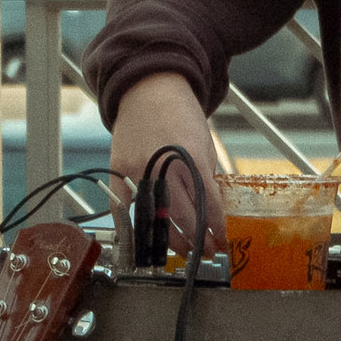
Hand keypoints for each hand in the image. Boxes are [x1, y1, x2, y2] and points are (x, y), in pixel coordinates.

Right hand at [106, 72, 226, 253]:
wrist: (149, 88)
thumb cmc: (181, 114)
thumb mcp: (204, 143)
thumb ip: (205, 175)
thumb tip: (209, 208)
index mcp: (191, 159)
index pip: (207, 205)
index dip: (216, 228)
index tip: (221, 242)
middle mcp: (164, 167)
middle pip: (182, 216)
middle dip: (197, 240)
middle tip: (206, 253)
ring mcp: (138, 169)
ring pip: (155, 217)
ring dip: (170, 240)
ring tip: (182, 252)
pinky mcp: (119, 168)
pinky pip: (123, 205)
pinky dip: (131, 224)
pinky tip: (143, 240)